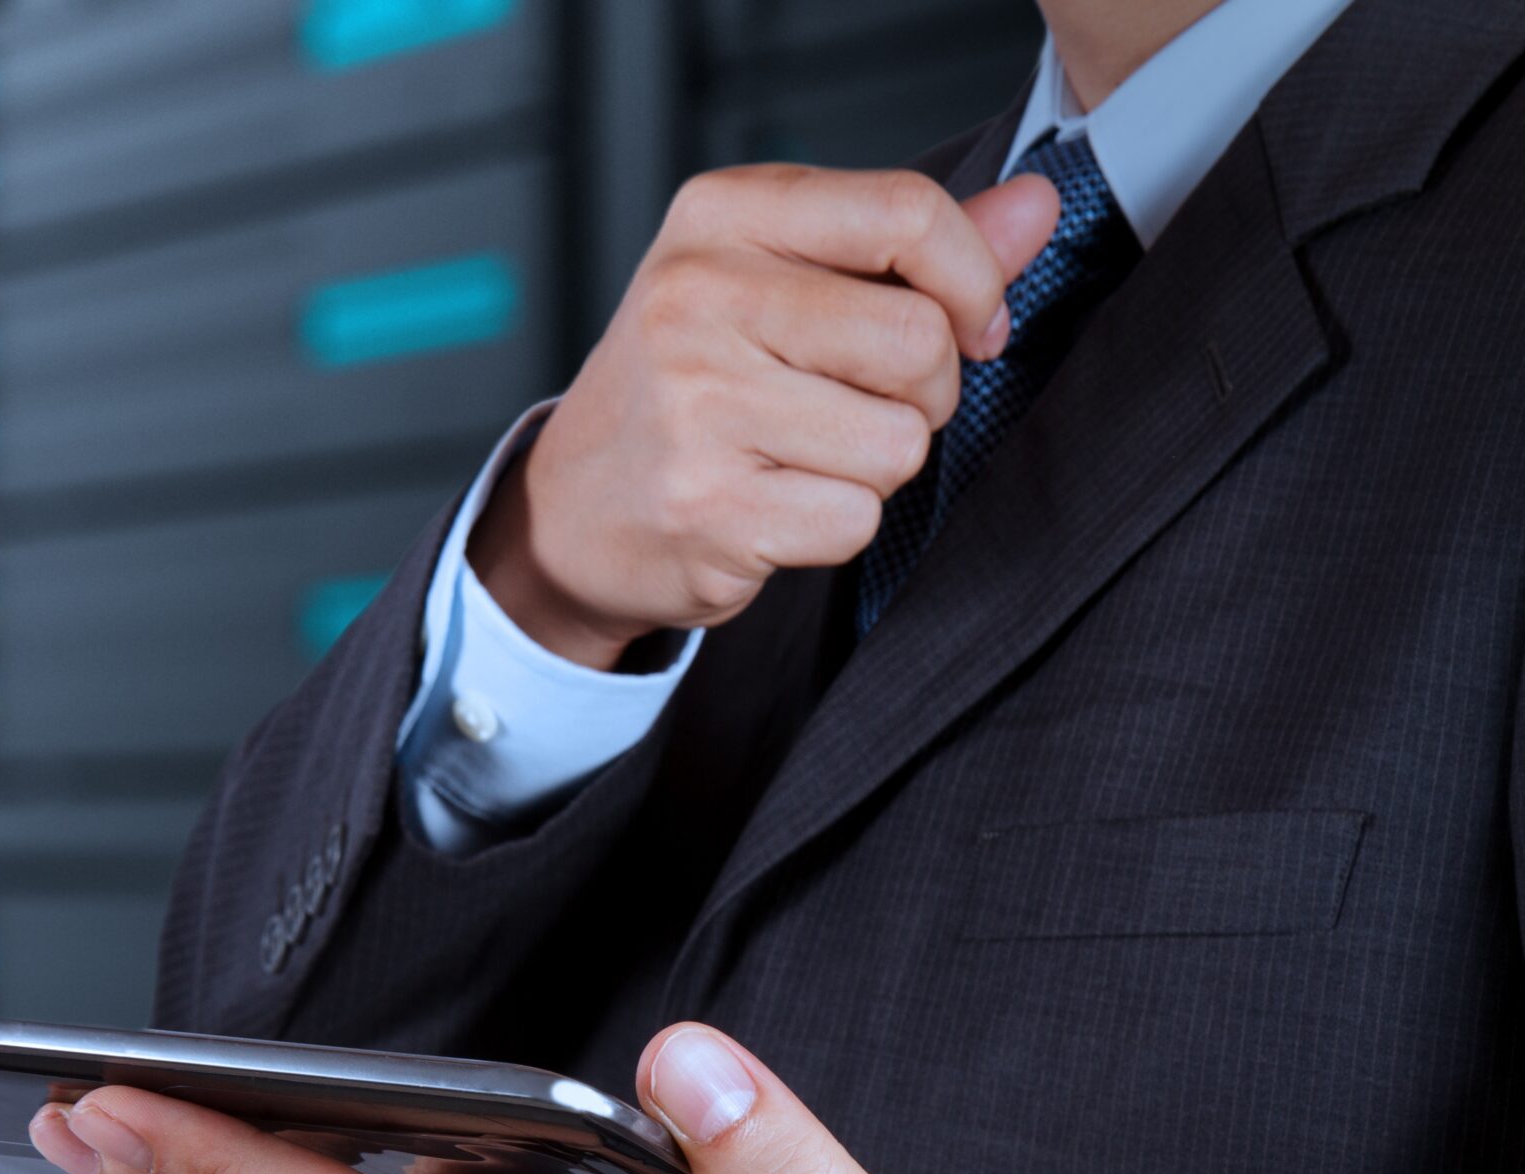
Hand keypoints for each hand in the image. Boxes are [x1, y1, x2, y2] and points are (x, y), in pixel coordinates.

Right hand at [473, 164, 1062, 667]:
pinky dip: (834, 526)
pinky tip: (771, 506)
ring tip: (796, 457)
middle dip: (921, 393)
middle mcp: (696, 296)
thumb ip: (913, 250)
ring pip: (899, 442)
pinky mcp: (708, 506)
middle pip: (917, 341)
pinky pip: (857, 518)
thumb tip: (1040, 207)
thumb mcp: (784, 283)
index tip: (971, 325)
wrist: (572, 509)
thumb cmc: (692, 385)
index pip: (906, 212)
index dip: (973, 281)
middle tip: (853, 406)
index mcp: (720, 216)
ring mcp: (695, 404)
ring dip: (873, 467)